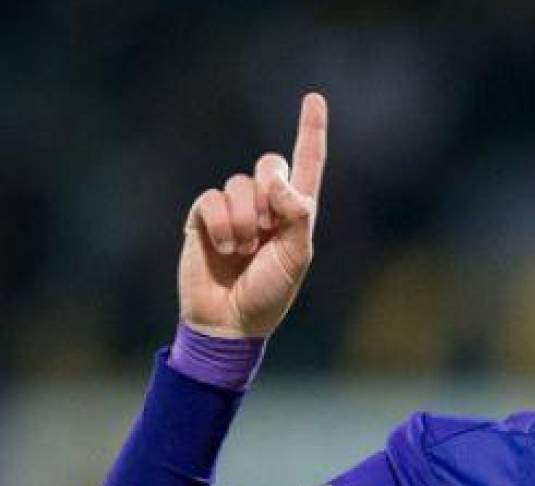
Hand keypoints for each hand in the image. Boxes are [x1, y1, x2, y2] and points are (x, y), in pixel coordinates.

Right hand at [179, 93, 327, 339]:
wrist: (230, 320)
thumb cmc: (269, 293)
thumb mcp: (296, 257)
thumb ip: (297, 216)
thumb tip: (282, 181)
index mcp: (296, 214)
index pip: (307, 164)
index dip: (310, 131)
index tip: (314, 97)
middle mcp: (265, 205)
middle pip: (269, 163)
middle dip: (271, 186)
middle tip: (268, 224)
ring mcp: (233, 210)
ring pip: (239, 184)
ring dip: (245, 220)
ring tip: (243, 250)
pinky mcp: (203, 217)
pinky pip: (211, 199)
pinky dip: (221, 224)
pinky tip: (224, 248)